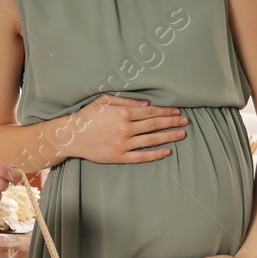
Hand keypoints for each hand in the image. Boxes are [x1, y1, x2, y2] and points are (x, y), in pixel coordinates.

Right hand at [65, 94, 188, 163]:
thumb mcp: (104, 100)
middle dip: (172, 122)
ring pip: (151, 140)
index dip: (166, 111)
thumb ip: (126, 101)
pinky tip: (167, 151)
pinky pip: (141, 156)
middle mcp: (125, 128)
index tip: (177, 112)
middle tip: (185, 122)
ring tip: (181, 134)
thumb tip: (147, 104)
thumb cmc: (87, 116)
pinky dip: (156, 154)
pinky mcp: (119, 156)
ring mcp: (123, 144)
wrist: (71, 136)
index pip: (150, 112)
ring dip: (169, 136)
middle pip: (154, 125)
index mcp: (122, 112)